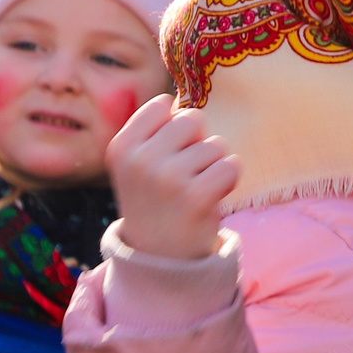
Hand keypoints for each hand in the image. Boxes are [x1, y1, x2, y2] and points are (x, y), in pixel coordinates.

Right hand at [107, 95, 239, 260]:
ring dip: (214, 164)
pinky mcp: (196, 196)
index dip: (175, 123)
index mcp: (121, 147)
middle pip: (192, 118)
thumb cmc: (156, 199)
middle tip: (187, 171)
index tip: (169, 150)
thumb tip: (180, 97)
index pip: (162, 104)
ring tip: (196, 188)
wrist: (160, 254)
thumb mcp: (138, 163)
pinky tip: (211, 196)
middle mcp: (140, 160)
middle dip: (198, 142)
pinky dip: (229, 179)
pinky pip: (231, 165)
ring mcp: (167, 178)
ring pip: (215, 144)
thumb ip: (156, 130)